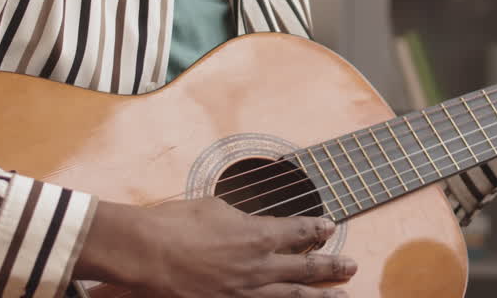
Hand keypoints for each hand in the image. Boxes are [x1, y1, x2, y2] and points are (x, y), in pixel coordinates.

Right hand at [76, 198, 355, 297]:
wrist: (145, 253)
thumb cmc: (175, 224)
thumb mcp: (215, 208)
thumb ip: (239, 218)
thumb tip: (246, 222)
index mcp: (257, 235)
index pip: (298, 231)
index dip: (316, 229)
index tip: (330, 228)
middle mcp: (258, 267)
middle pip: (305, 269)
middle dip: (331, 267)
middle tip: (352, 266)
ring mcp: (243, 293)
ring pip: (291, 297)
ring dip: (319, 296)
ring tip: (341, 297)